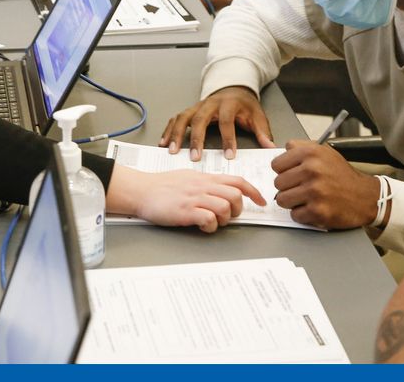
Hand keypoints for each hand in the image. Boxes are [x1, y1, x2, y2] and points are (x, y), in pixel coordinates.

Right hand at [106, 166, 265, 232]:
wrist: (141, 190)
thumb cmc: (162, 185)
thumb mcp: (189, 177)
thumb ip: (206, 183)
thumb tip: (222, 189)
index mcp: (205, 178)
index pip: (237, 181)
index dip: (253, 191)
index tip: (261, 201)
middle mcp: (202, 186)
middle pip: (235, 195)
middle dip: (238, 209)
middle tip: (230, 216)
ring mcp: (194, 198)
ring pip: (225, 207)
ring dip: (225, 219)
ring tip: (214, 222)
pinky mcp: (185, 211)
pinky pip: (208, 219)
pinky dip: (211, 226)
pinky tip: (202, 227)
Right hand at [160, 86, 274, 160]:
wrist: (233, 87)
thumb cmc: (244, 104)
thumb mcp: (257, 115)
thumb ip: (262, 131)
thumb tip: (270, 146)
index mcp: (228, 104)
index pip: (227, 121)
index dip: (228, 139)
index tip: (229, 156)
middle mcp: (210, 103)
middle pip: (199, 119)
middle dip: (196, 139)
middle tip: (194, 157)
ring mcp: (197, 106)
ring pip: (183, 118)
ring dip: (176, 134)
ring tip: (172, 151)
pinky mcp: (190, 110)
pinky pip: (176, 118)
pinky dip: (169, 130)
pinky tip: (164, 142)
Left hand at [271, 140, 379, 228]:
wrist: (365, 196)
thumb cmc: (342, 175)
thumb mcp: (323, 151)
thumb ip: (299, 147)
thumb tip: (273, 147)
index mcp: (310, 153)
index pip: (276, 164)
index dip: (283, 171)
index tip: (292, 174)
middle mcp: (312, 170)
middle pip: (278, 183)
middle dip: (288, 187)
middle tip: (302, 188)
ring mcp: (314, 191)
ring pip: (282, 200)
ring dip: (292, 202)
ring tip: (306, 198)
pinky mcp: (318, 211)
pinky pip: (295, 215)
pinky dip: (302, 214)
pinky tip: (314, 208)